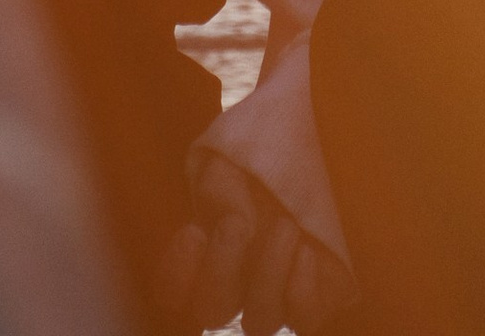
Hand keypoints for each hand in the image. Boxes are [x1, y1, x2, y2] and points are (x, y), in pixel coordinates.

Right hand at [160, 158, 352, 332]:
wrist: (310, 164)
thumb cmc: (259, 167)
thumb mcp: (230, 164)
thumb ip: (220, 188)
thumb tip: (235, 216)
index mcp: (204, 257)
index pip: (173, 291)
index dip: (177, 273)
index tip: (192, 232)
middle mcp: (235, 288)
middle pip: (212, 311)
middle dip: (221, 268)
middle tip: (235, 223)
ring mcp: (272, 299)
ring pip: (260, 321)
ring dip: (269, 275)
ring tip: (285, 227)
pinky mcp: (311, 301)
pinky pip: (304, 318)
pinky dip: (303, 290)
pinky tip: (306, 252)